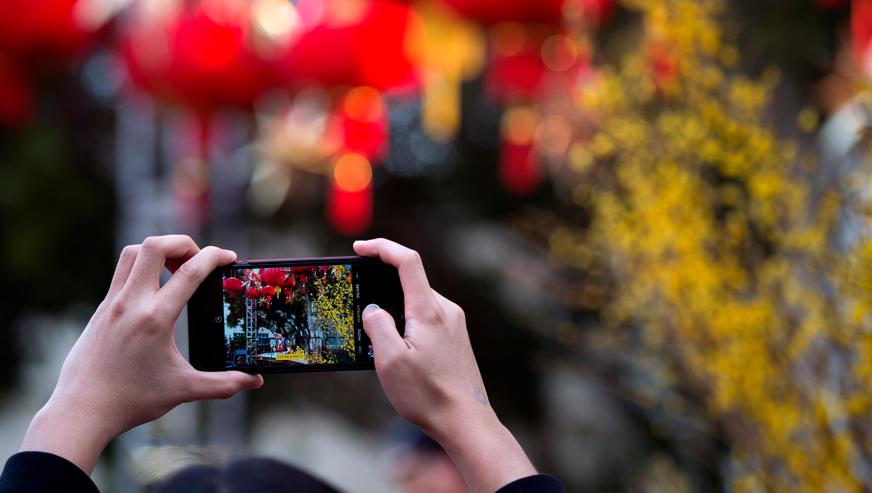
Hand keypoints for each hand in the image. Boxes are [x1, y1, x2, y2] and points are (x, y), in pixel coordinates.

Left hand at [20, 235, 262, 474]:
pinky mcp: (101, 310)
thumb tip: (255, 382)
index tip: (229, 257)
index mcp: (155, 318)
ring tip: (177, 268)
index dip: (214, 256)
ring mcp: (112, 304)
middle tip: (198, 259)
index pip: (189, 271)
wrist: (81, 411)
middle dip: (183, 243)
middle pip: (155, 246)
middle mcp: (131, 303)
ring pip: (133, 253)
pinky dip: (142, 268)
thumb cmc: (130, 401)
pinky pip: (122, 273)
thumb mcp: (183, 390)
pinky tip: (155, 290)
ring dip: (158, 250)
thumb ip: (223, 384)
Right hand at [354, 239, 535, 492]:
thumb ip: (377, 327)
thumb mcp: (390, 362)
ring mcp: (454, 324)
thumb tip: (372, 309)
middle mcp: (446, 311)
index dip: (382, 247)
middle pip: (410, 282)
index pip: (407, 261)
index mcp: (429, 311)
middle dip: (382, 288)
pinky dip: (408, 324)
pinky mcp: (456, 338)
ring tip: (378, 342)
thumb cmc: (429, 396)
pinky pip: (427, 318)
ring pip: (418, 303)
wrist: (466, 422)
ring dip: (395, 311)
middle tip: (358, 307)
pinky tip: (398, 351)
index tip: (359, 247)